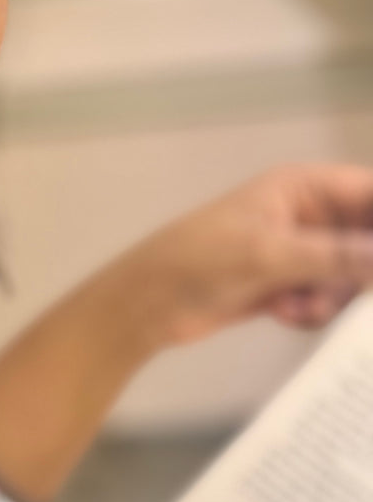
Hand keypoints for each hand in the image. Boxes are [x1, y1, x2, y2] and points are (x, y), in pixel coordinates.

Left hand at [122, 162, 372, 347]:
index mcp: (303, 187)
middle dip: (358, 272)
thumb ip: (337, 255)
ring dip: (330, 296)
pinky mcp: (288, 285)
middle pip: (367, 239)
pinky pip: (326, 299)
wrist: (150, 302)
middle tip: (337, 290)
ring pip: (350, 276)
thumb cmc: (202, 260)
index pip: (371, 192)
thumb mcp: (270, 254)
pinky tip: (281, 313)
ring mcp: (299, 251)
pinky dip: (310, 311)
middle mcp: (308, 215)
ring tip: (299, 305)